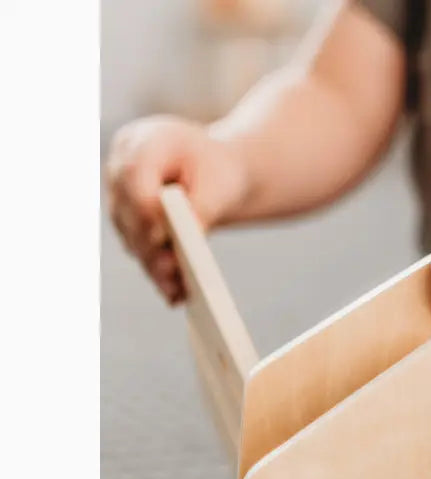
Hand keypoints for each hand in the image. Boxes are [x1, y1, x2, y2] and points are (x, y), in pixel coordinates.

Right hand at [106, 116, 250, 303]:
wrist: (213, 173)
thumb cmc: (219, 172)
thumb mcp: (219, 184)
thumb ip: (202, 207)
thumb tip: (188, 239)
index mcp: (143, 142)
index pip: (135, 179)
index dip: (148, 212)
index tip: (162, 240)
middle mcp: (120, 167)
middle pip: (130, 213)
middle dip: (153, 247)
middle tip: (173, 275)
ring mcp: (118, 196)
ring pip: (131, 236)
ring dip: (154, 265)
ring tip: (177, 290)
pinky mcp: (126, 221)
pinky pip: (139, 249)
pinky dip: (157, 271)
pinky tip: (175, 293)